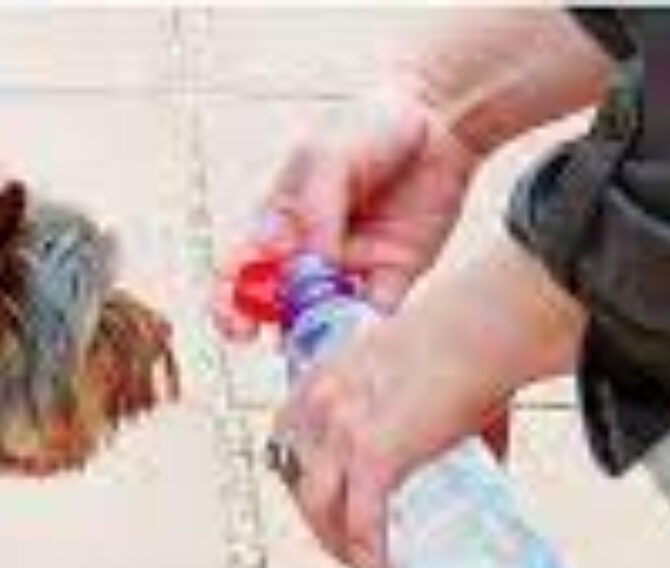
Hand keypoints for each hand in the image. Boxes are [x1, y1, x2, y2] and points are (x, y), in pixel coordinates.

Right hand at [214, 84, 481, 337]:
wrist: (440, 118)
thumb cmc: (372, 125)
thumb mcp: (328, 157)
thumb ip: (313, 212)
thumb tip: (308, 268)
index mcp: (279, 222)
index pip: (241, 270)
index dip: (229, 301)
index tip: (236, 322)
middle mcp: (307, 252)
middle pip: (273, 305)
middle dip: (264, 330)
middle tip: (270, 341)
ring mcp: (347, 270)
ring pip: (318, 319)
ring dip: (312, 338)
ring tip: (315, 347)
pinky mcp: (390, 279)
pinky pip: (371, 316)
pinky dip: (363, 332)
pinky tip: (358, 336)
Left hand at [270, 235, 586, 567]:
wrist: (490, 320)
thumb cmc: (473, 332)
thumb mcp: (423, 369)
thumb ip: (433, 412)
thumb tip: (484, 466)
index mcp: (323, 376)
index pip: (289, 443)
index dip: (304, 480)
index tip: (328, 505)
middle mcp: (319, 403)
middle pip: (298, 483)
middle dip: (321, 524)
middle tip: (354, 549)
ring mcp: (342, 431)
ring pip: (320, 512)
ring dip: (341, 550)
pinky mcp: (376, 454)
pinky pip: (362, 524)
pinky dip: (373, 560)